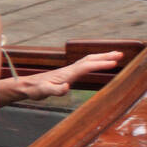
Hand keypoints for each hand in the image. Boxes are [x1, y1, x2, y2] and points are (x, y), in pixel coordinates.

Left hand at [5, 51, 123, 101]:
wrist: (26, 86)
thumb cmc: (35, 90)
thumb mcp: (44, 92)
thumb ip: (55, 90)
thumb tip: (67, 87)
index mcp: (67, 73)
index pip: (87, 66)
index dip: (100, 64)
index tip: (115, 63)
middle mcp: (69, 69)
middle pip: (89, 60)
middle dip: (105, 56)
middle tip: (121, 54)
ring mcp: (68, 71)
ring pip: (88, 61)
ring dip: (101, 57)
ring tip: (115, 56)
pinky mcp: (67, 74)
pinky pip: (85, 65)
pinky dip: (95, 62)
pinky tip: (98, 64)